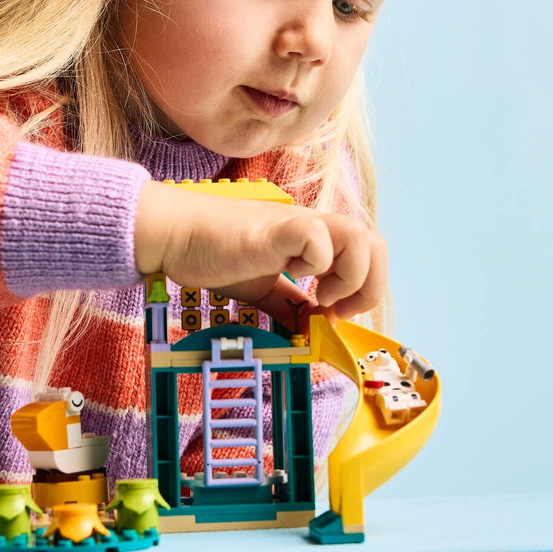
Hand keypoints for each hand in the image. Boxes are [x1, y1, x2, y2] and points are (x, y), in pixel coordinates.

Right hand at [134, 181, 387, 320]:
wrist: (175, 235)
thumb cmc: (212, 254)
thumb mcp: (260, 288)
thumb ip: (287, 304)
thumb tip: (308, 328)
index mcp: (314, 239)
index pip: (368, 252)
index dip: (364, 287)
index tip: (332, 313)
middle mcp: (314, 227)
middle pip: (377, 243)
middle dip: (369, 286)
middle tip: (336, 307)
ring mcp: (298, 224)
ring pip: (361, 237)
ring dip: (349, 276)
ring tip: (319, 295)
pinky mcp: (278, 228)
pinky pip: (319, 238)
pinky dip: (316, 263)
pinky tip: (291, 274)